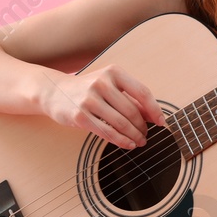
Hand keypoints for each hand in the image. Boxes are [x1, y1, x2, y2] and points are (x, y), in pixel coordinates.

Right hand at [39, 65, 165, 150]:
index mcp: (114, 72)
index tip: (162, 122)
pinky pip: (107, 132)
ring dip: (134, 136)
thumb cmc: (87, 89)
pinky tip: (128, 144)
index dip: (155, 110)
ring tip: (140, 141)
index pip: (142, 92)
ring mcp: (89, 99)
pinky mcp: (80, 116)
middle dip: (143, 127)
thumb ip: (130, 97)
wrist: (54, 91)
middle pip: (132, 111)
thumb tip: (153, 115)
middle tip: (147, 135)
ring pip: (121, 123)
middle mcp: (102, 83)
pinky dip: (121, 141)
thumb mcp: (109, 85)